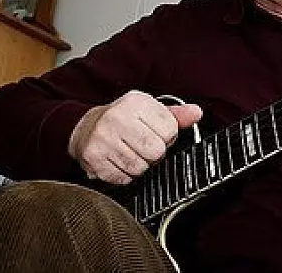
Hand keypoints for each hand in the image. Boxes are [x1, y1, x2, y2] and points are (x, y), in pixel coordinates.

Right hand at [68, 90, 202, 184]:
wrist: (85, 127)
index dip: (168, 137)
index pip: (170, 130)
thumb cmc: (123, 118)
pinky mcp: (94, 158)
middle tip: (145, 146)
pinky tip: (120, 161)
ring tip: (132, 153)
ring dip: (141, 165)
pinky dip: (126, 175)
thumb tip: (196, 113)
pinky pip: (123, 178)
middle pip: (156, 151)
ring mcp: (103, 138)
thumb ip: (175, 115)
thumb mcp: (149, 110)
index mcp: (135, 103)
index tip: (157, 134)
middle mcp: (117, 118)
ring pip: (140, 167)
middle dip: (155, 153)